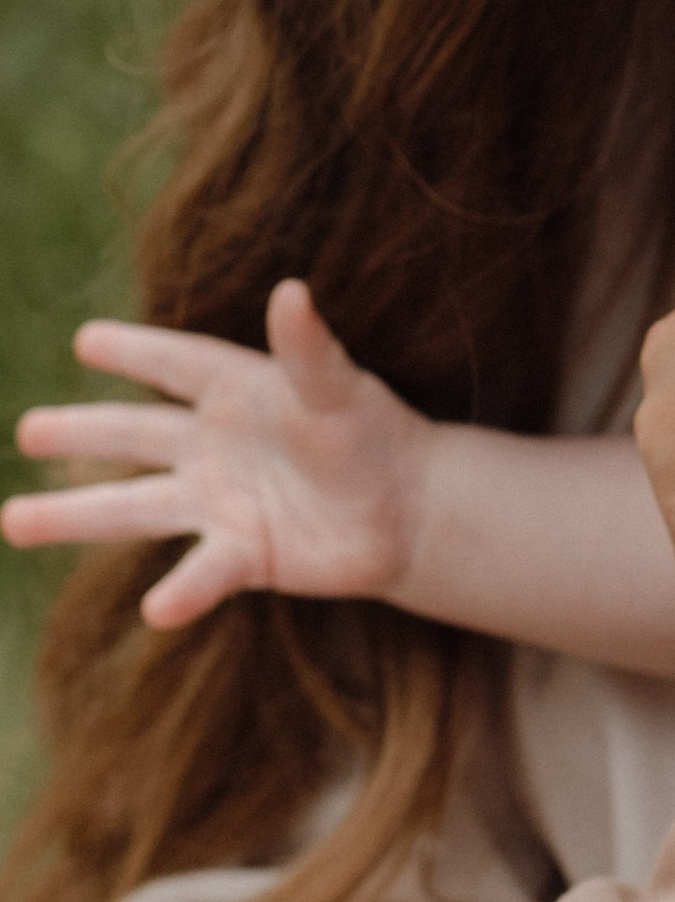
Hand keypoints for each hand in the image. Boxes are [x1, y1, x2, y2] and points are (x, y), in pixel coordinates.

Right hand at [5, 281, 429, 629]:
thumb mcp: (340, 388)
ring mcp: (219, 502)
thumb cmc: (371, 434)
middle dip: (81, 433)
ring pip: (135, 509)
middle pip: (134, 436)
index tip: (87, 340)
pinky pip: (204, 573)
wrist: (407, 511)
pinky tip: (155, 610)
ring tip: (12, 521)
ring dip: (76, 516)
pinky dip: (182, 592)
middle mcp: (213, 445)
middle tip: (27, 430)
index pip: (175, 365)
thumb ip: (309, 348)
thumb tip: (292, 291)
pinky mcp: (243, 555)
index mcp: (235, 390)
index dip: (135, 353)